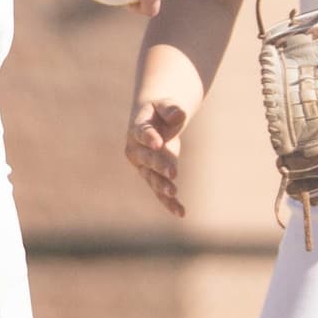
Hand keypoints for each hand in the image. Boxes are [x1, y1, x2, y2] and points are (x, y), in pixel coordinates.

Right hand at [126, 97, 191, 217]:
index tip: (158, 143)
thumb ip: (170, 108)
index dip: (149, 138)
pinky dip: (169, 202)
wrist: (153, 121)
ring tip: (173, 193)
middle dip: (159, 166)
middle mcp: (137, 150)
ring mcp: (144, 166)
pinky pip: (160, 192)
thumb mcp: (165, 104)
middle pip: (147, 159)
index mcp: (137, 128)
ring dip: (162, 187)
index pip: (142, 133)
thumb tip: (179, 114)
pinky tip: (180, 212)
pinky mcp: (154, 177)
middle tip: (172, 173)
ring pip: (152, 178)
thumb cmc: (160, 111)